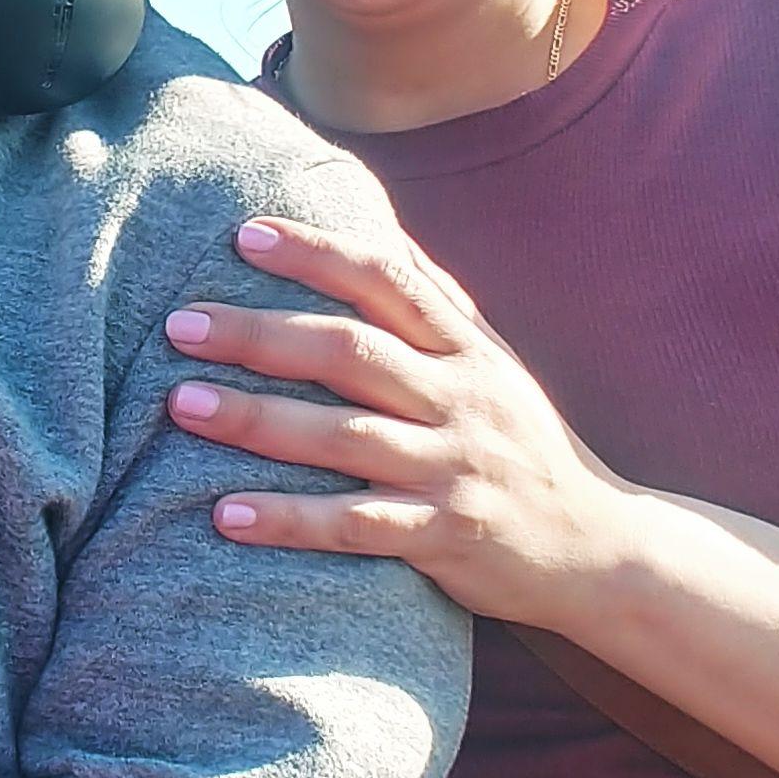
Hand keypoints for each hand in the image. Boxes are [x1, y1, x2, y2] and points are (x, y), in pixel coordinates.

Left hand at [161, 215, 635, 626]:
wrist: (599, 547)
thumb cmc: (523, 444)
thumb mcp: (495, 365)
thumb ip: (436, 303)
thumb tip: (376, 229)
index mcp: (466, 350)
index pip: (385, 281)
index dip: (315, 253)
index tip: (243, 233)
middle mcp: (459, 400)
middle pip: (350, 353)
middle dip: (260, 334)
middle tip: (179, 324)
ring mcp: (452, 469)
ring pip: (345, 436)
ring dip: (258, 420)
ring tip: (182, 406)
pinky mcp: (445, 536)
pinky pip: (356, 527)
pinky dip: (289, 520)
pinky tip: (224, 516)